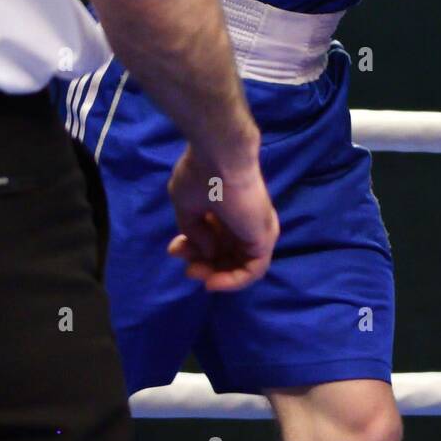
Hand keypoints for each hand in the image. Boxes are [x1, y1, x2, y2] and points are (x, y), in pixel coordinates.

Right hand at [167, 147, 278, 291]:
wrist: (218, 159)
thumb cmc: (200, 175)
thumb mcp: (186, 207)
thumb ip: (194, 232)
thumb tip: (207, 253)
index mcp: (226, 212)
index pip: (214, 241)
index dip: (193, 251)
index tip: (176, 249)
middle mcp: (244, 222)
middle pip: (227, 257)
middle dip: (203, 265)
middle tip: (186, 267)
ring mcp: (257, 230)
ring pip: (240, 266)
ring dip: (216, 275)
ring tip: (196, 273)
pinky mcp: (265, 238)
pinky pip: (254, 270)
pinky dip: (234, 281)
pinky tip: (213, 281)